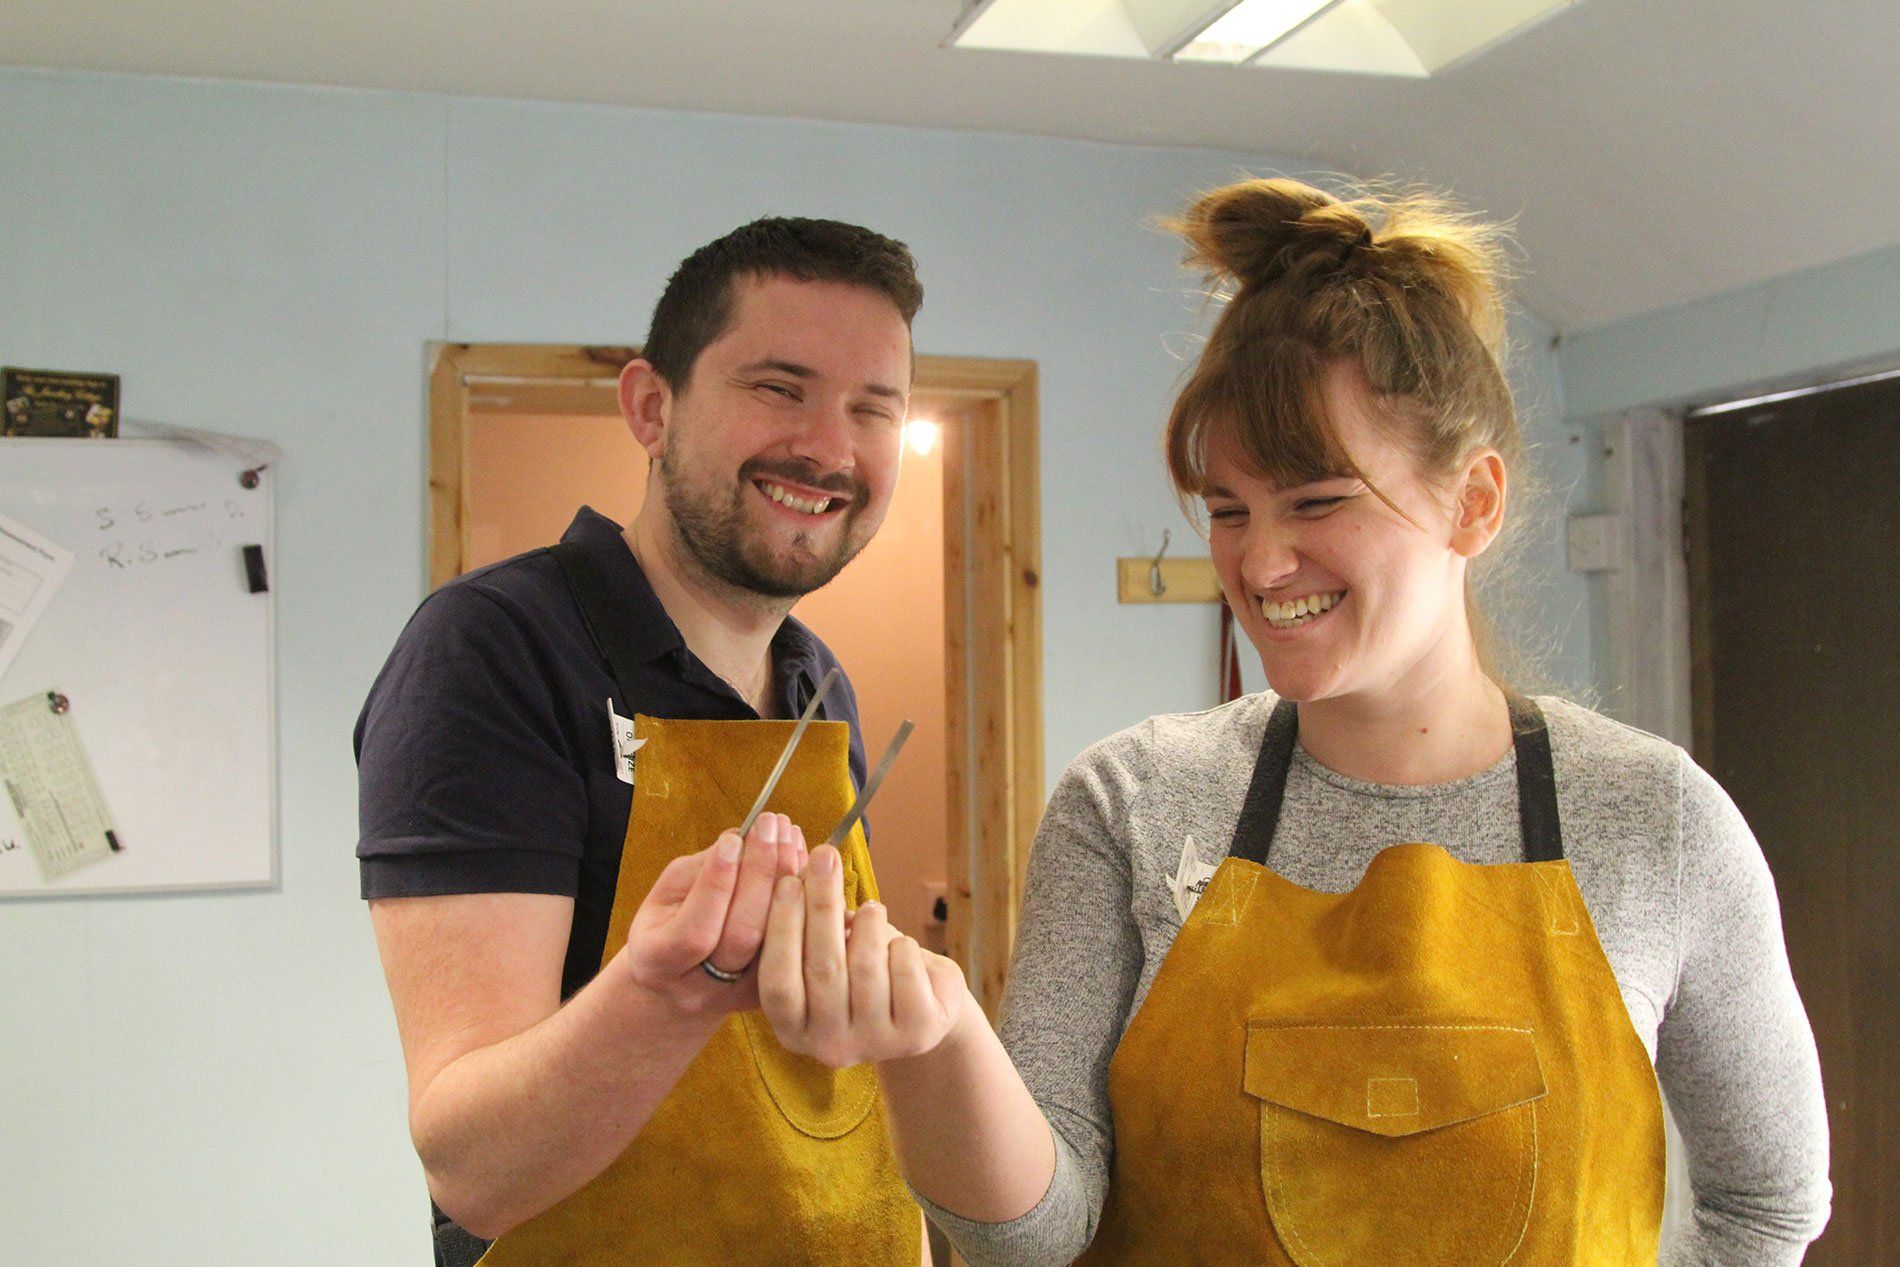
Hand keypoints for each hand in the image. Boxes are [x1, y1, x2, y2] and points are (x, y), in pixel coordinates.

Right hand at [620, 813, 805, 1017]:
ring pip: (774, 942)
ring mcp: (738, 995)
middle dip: (760, 873)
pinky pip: (793, 944)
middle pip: (743, 935)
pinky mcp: (768, 992)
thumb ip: (699, 872)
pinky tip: (804, 863)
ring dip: (787, 881)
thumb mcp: (663, 899)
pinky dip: (803, 900)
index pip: (696, 929)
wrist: (672, 993)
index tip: (735, 838)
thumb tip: (742, 839)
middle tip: (772, 825)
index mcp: (660, 962)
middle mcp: (701, 987)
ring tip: (790, 835)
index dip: (718, 883)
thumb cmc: (664, 932)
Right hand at [758, 844, 965, 1067]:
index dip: (782, 928)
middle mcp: (828, 1045)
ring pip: (866, 967)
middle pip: (822, 968)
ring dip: (869, 924)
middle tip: (824, 856)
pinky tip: (899, 946)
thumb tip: (804, 872)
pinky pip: (904, 972)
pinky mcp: (917, 1033)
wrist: (920, 1006)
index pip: (777, 980)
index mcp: (792, 1029)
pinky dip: (901, 945)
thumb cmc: (861, 971)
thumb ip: (810, 925)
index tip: (789, 880)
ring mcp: (874, 1044)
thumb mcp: (828, 952)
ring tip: (874, 907)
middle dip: (822, 904)